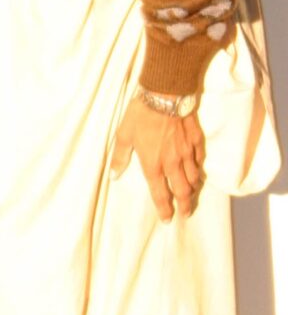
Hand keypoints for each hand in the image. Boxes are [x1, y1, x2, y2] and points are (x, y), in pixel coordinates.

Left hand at [110, 96, 204, 220]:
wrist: (165, 95)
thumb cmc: (141, 115)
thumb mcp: (123, 136)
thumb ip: (120, 158)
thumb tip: (114, 176)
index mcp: (153, 165)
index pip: (160, 194)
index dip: (165, 209)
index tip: (168, 219)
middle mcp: (172, 163)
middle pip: (183, 191)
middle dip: (185, 205)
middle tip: (186, 214)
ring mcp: (187, 152)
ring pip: (194, 177)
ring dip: (193, 189)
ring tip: (191, 195)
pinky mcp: (197, 140)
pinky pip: (200, 159)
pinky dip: (199, 168)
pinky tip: (198, 171)